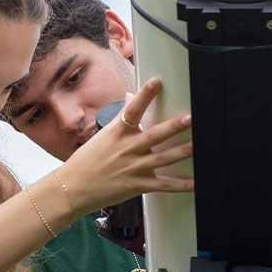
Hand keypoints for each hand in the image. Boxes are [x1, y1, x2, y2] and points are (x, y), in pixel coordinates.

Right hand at [58, 78, 193, 213]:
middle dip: (174, 126)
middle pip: (155, 135)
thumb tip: (131, 97)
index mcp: (117, 133)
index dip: (144, 95)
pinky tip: (196, 182)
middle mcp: (127, 149)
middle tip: (190, 117)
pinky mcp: (138, 185)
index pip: (132, 110)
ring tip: (198, 145)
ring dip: (183, 152)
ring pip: (164, 159)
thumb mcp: (102, 135)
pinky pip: (164, 185)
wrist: (72, 189)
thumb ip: (121, 117)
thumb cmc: (86, 162)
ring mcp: (134, 168)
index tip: (156, 81)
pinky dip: (182, 185)